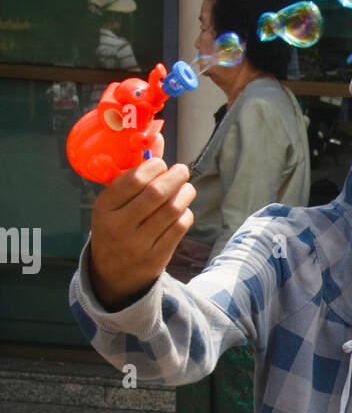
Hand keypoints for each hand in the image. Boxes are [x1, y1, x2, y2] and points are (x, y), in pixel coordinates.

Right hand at [88, 132, 194, 309]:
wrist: (112, 274)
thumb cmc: (115, 227)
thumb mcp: (113, 204)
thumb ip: (134, 173)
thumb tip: (158, 138)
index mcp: (104, 209)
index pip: (132, 181)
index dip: (152, 167)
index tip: (161, 163)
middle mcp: (119, 227)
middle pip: (156, 194)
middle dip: (174, 177)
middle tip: (181, 170)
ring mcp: (138, 245)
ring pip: (172, 211)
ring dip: (185, 194)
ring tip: (186, 187)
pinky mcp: (156, 258)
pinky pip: (179, 229)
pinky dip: (185, 214)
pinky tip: (183, 209)